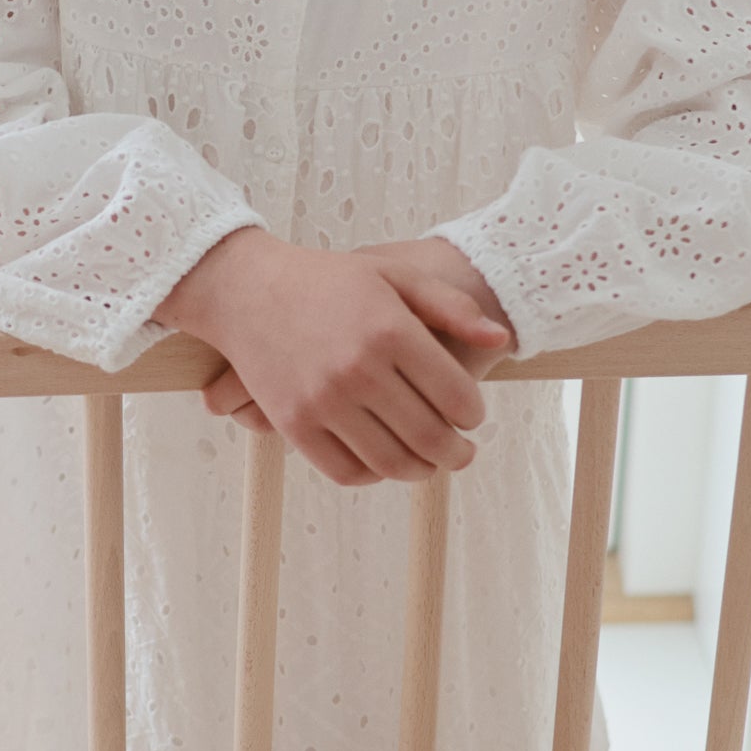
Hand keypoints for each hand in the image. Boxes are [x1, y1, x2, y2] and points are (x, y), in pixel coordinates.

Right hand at [157, 229, 513, 486]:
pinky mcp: (295, 424)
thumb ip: (450, 305)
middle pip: (429, 437)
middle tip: (463, 454)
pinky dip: (374, 476)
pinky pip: (346, 470)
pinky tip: (385, 464)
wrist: (249, 292)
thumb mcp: (394, 275)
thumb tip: (501, 339)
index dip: (473, 415)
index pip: (456, 396)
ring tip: (430, 465)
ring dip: (420, 471)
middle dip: (456, 453)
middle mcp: (359, 369)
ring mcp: (324, 401)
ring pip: (391, 462)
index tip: (472, 418)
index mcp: (390, 330)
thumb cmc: (330, 281)